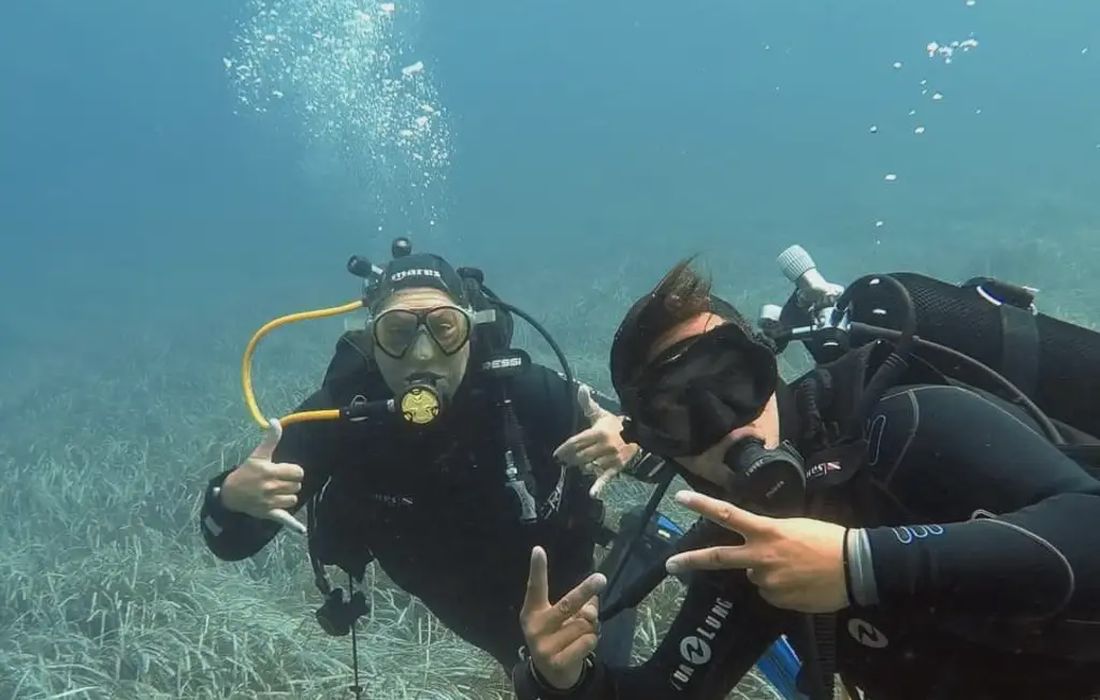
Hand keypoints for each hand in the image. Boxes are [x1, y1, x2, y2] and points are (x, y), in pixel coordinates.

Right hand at [220, 419, 306, 534]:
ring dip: (289, 496)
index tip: (285, 472)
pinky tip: (301, 530)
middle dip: (290, 483)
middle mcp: (270, 488)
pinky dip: (293, 525)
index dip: (294, 472)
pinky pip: (284, 520)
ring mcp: (270, 502)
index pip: (298, 472)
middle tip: (278, 482)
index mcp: (270, 472)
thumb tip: (275, 421)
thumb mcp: (258, 456)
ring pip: (293, 499)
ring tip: (277, 493)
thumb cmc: (247, 472)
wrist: (231, 494)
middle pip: (297, 486)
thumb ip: (270, 439)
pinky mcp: (269, 514)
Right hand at [519, 546, 604, 690]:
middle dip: (585, 591)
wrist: (551, 674)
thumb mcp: (562, 620)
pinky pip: (587, 641)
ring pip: (584, 625)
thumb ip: (578, 608)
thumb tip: (592, 609)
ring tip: (579, 635)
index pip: (535, 587)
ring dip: (590, 628)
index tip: (538, 549)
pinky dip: (591, 641)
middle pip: (567, 604)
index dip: (537, 569)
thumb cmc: (558, 637)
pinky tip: (581, 647)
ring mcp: (544, 646)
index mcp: (533, 611)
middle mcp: (535, 627)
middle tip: (601, 579)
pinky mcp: (556, 661)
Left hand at [553, 384, 639, 496]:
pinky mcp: (617, 467)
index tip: (556, 454)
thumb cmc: (614, 425)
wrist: (639, 433)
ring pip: (589, 466)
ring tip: (574, 465)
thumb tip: (581, 387)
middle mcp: (604, 445)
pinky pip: (606, 477)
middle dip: (569, 459)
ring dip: (581, 467)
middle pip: (580, 456)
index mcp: (598, 432)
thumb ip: (588, 403)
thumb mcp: (600, 413)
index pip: (576, 442)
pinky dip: (599, 486)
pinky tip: (592, 493)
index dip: (564, 449)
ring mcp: (611, 458)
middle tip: (561, 461)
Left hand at [666, 491, 847, 612]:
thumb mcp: (795, 527)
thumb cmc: (828, 540)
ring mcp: (767, 580)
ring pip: (755, 576)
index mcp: (766, 531)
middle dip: (690, 561)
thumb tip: (757, 553)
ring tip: (797, 568)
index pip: (728, 515)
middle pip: (718, 557)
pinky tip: (801, 583)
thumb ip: (769, 537)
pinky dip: (781, 588)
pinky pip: (771, 593)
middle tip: (670, 565)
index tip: (680, 497)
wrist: (855, 567)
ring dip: (767, 572)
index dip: (702, 505)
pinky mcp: (778, 600)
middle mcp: (761, 556)